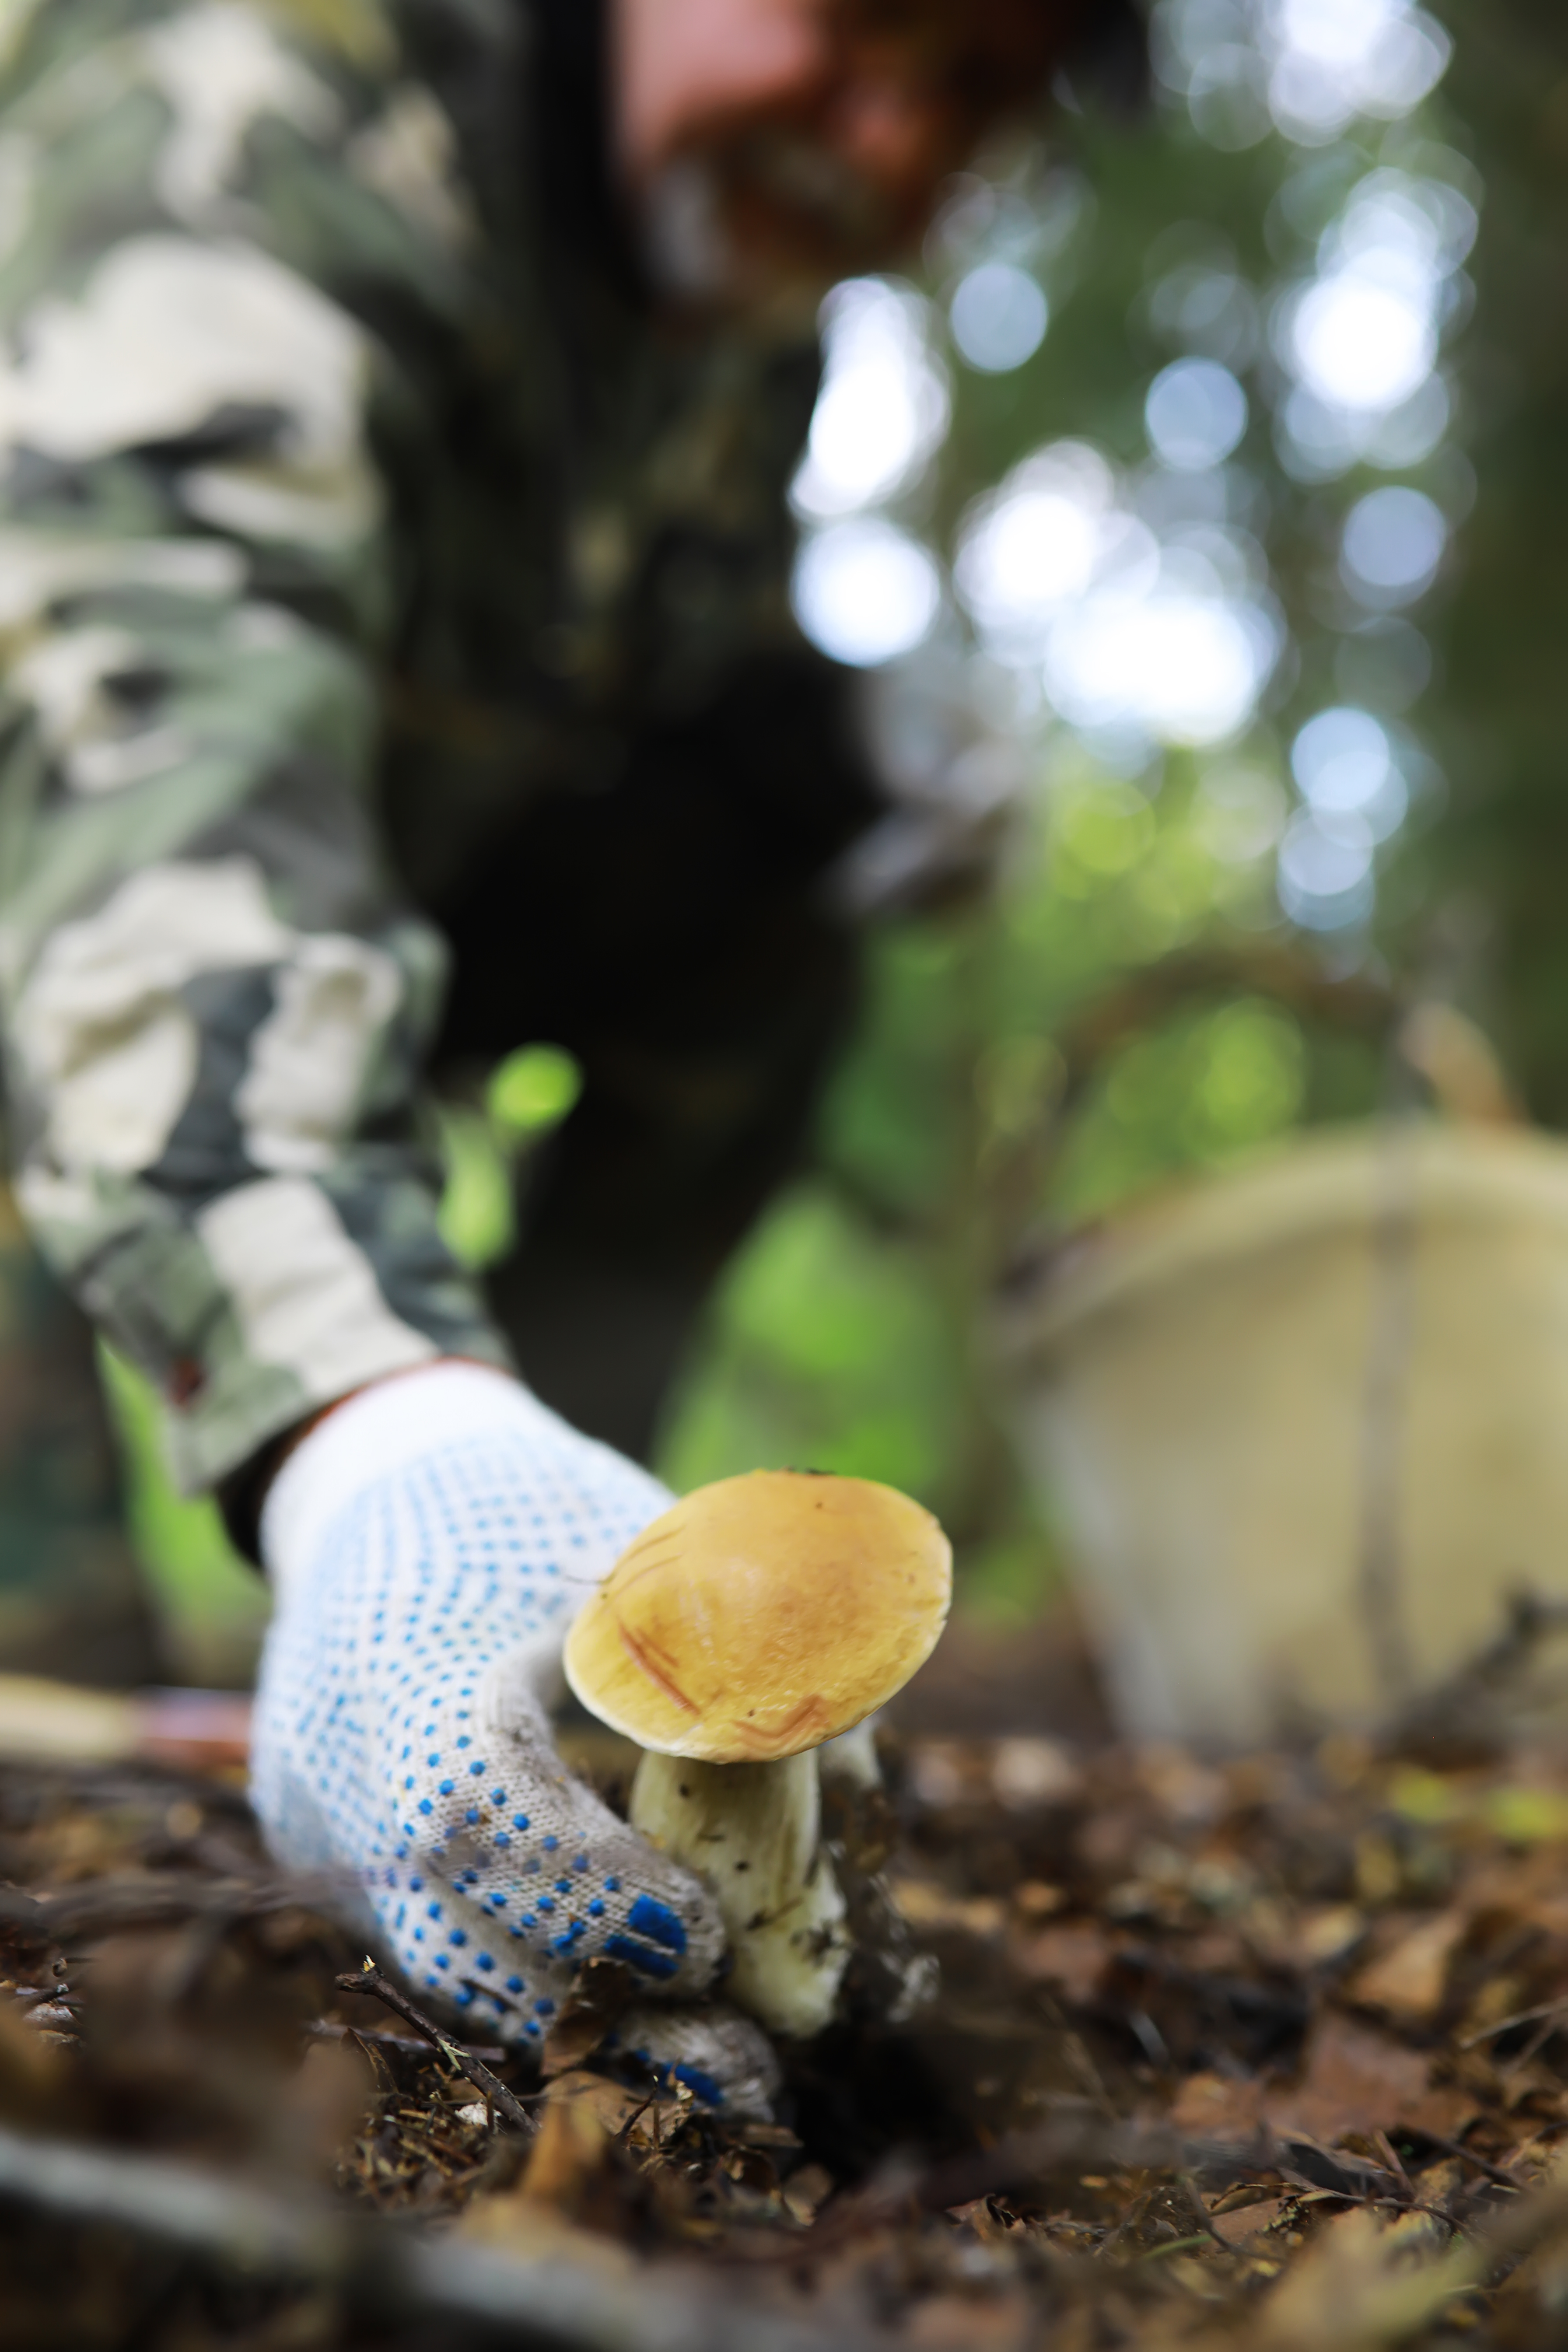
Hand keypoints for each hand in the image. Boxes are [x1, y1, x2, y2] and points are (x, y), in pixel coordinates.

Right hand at [250, 1363, 726, 2050]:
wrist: (369, 1483)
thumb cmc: (523, 1502)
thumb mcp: (631, 1541)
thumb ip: (733, 1638)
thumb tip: (858, 1751)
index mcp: (410, 1652)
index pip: (481, 1809)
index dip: (592, 1892)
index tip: (703, 1937)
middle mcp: (343, 1761)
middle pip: (463, 1933)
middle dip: (610, 2014)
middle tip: (749, 2065)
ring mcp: (324, 1825)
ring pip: (454, 1968)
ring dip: (588, 2025)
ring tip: (725, 2065)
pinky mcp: (333, 1862)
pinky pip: (441, 1946)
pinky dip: (546, 1984)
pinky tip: (646, 2009)